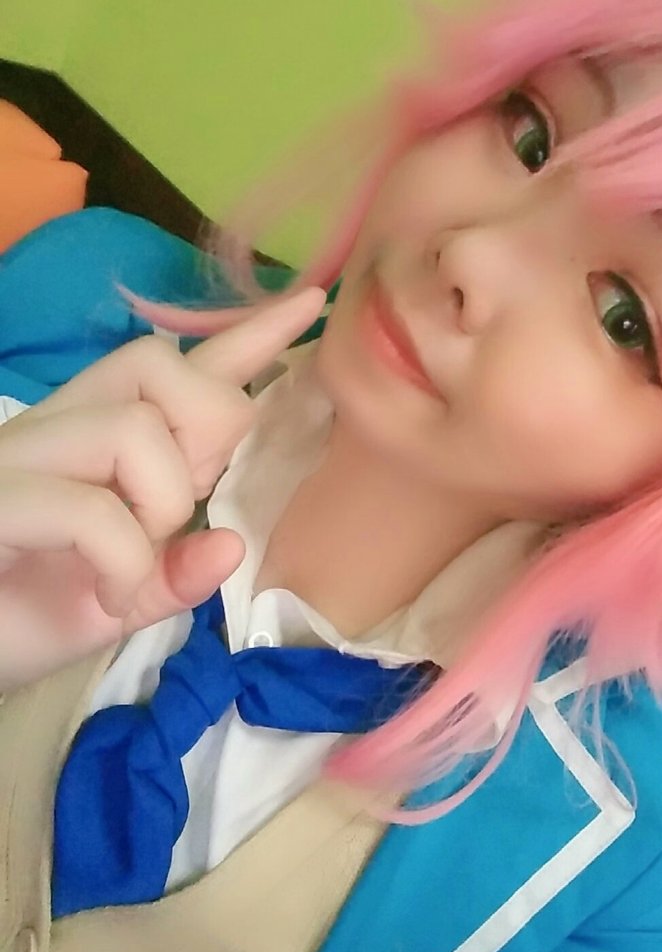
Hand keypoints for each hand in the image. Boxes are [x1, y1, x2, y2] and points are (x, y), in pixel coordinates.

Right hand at [0, 286, 326, 692]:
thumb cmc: (25, 616)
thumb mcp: (124, 599)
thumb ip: (176, 574)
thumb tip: (230, 546)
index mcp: (98, 440)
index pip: (178, 369)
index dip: (244, 338)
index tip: (309, 302)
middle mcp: (57, 429)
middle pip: (156, 363)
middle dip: (206, 423)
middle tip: (186, 500)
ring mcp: (19, 458)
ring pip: (131, 427)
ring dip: (161, 505)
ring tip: (133, 565)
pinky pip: (89, 507)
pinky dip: (123, 560)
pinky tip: (109, 596)